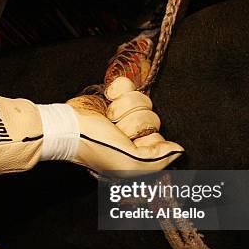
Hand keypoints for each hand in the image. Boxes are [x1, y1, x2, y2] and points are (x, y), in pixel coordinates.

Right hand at [67, 77, 182, 171]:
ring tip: (108, 117)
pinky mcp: (114, 95)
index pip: (159, 137)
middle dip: (132, 122)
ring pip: (143, 99)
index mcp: (137, 152)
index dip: (146, 138)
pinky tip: (107, 100)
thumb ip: (158, 159)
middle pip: (152, 118)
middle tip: (115, 129)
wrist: (68, 125)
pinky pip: (130, 84)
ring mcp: (123, 113)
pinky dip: (117, 90)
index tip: (130, 143)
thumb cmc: (96, 146)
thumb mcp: (129, 164)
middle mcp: (132, 133)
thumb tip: (180, 150)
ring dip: (123, 107)